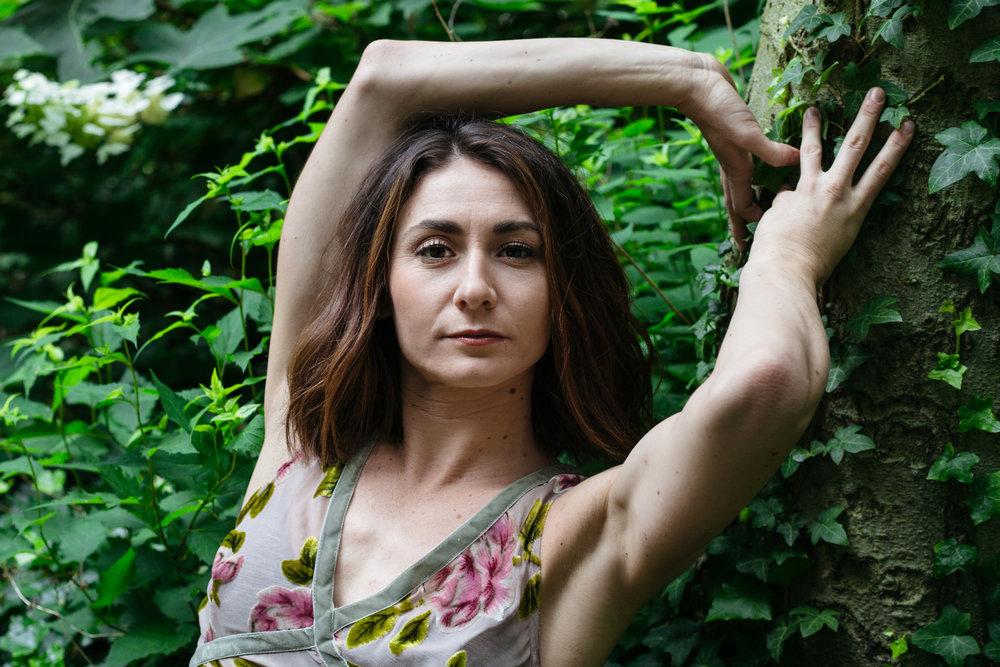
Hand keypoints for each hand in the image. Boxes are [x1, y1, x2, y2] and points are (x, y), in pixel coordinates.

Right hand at [678, 54, 800, 252]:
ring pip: (743, 185)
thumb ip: (770, 150)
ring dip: (750, 200)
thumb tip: (796, 161)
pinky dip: (757, 174)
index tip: (762, 242)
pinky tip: (767, 169)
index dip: (754, 225)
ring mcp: (735, 153)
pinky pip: (749, 165)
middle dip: (745, 224)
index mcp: (736, 170)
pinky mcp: (738, 138)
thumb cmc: (719, 111)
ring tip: (760, 211)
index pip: (744, 207)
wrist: (698, 86)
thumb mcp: (746, 133)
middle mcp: (734, 166)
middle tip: (751, 242)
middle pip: (739, 203)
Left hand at [748, 87, 915, 287]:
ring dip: (814, 126)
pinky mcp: (785, 195)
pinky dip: (780, 202)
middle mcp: (836, 194)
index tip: (907, 124)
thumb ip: (831, 215)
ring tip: (814, 109)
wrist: (785, 272)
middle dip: (867, 116)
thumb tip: (808, 201)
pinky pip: (782, 193)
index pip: (882, 170)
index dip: (896, 145)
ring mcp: (809, 191)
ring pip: (813, 150)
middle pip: (855, 146)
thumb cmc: (814, 267)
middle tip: (876, 92)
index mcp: (855, 209)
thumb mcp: (838, 241)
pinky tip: (776, 219)